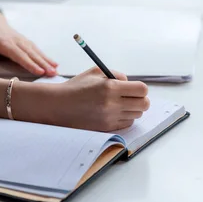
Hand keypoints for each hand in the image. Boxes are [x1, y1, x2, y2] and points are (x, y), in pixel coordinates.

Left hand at [0, 10, 57, 76]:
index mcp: (6, 44)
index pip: (19, 55)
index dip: (30, 64)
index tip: (40, 71)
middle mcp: (17, 41)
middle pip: (32, 54)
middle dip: (43, 64)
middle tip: (52, 73)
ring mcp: (24, 41)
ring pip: (37, 51)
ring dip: (47, 61)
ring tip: (56, 70)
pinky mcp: (27, 42)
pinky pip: (38, 50)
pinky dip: (46, 57)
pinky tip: (54, 63)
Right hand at [14, 67, 149, 131]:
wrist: (58, 105)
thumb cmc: (77, 87)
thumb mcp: (96, 72)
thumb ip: (117, 75)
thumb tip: (131, 83)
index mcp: (110, 87)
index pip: (142, 90)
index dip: (141, 89)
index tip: (135, 88)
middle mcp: (112, 104)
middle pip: (144, 105)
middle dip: (140, 99)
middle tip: (131, 97)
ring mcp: (109, 118)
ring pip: (136, 115)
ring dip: (132, 109)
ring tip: (119, 104)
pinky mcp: (106, 128)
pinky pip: (126, 124)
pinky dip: (124, 118)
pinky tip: (114, 112)